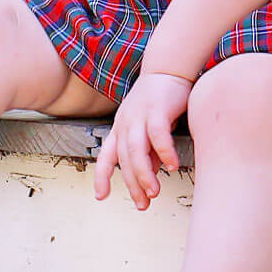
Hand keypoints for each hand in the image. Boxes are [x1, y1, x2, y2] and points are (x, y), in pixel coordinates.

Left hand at [94, 72, 192, 209]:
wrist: (169, 68)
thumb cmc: (160, 100)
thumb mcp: (149, 127)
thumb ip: (149, 150)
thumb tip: (151, 174)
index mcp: (121, 127)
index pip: (106, 155)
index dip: (101, 176)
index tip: (101, 196)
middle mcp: (125, 122)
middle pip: (124, 158)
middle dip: (132, 184)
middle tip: (143, 204)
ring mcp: (139, 114)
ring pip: (135, 150)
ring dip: (144, 174)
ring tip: (153, 192)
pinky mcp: (156, 108)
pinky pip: (157, 135)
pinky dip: (163, 152)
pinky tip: (171, 166)